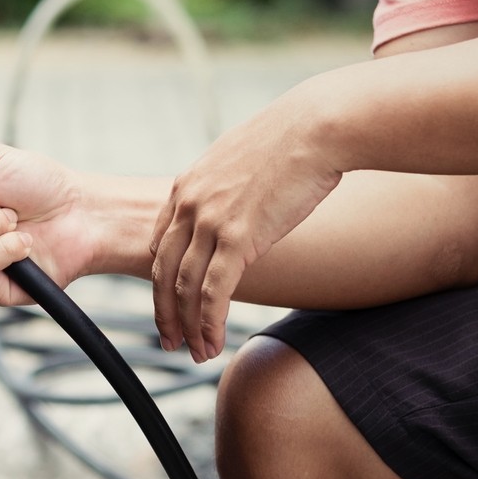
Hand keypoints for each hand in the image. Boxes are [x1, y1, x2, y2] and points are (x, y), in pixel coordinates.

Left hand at [150, 89, 341, 361]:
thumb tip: (239, 208)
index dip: (162, 279)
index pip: (159, 244)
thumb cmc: (294, 140)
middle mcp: (189, 205)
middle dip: (164, 312)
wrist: (318, 126)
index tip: (168, 302)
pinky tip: (212, 345)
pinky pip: (213, 293)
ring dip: (187, 326)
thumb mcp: (243, 162)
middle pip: (163, 272)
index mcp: (186, 186)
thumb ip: (227, 190)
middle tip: (169, 339)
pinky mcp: (238, 237)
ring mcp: (210, 222)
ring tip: (195, 352)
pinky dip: (208, 325)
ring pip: (184, 288)